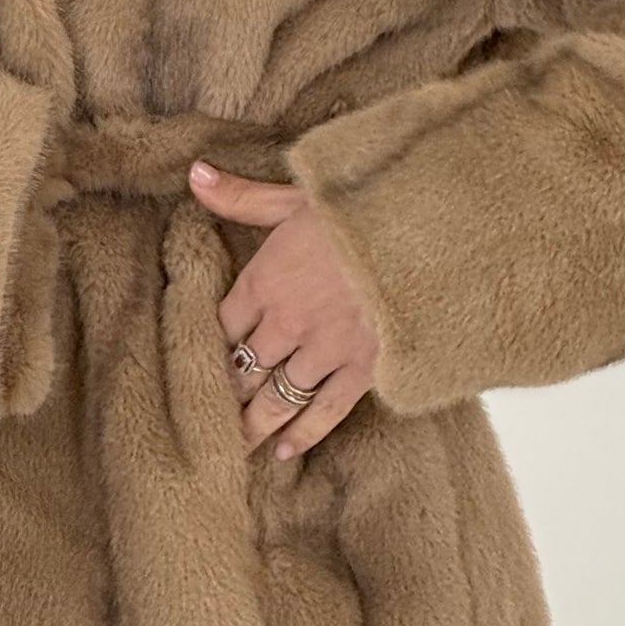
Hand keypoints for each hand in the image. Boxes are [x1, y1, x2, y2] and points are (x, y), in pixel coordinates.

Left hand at [187, 160, 380, 457]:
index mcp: (266, 277)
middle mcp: (288, 322)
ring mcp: (325, 350)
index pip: (221, 324)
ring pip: (274, 398)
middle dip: (222, 392)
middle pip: (242, 368)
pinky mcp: (363, 370)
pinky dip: (301, 435)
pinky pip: (323, 413)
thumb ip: (243, 196)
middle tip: (202, 419)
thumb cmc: (364, 207)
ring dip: (251, 423)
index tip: (192, 363)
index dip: (205, 345)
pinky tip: (282, 452)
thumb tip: (194, 172)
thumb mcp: (299, 195)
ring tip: (230, 447)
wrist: (431, 231)